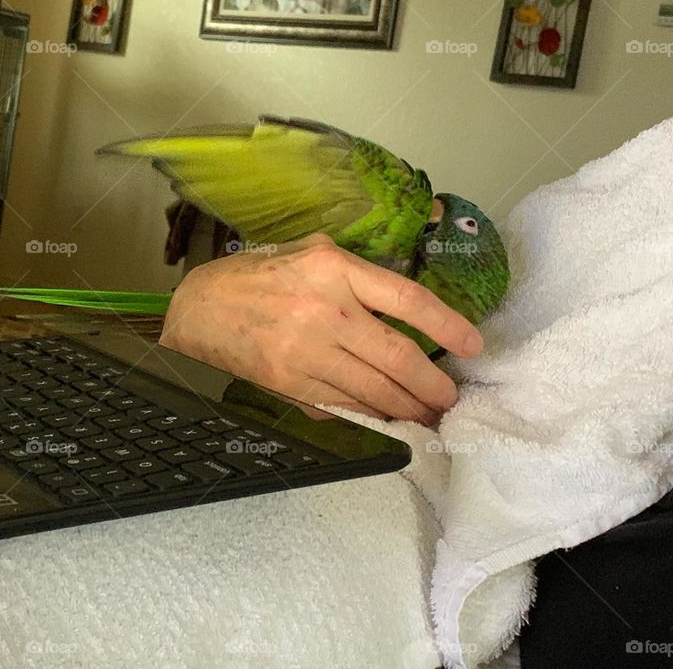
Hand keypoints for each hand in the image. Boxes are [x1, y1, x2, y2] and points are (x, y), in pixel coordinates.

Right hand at [159, 234, 483, 424]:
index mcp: (333, 268)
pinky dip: (370, 417)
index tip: (473, 345)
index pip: (407, 300)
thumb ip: (355, 271)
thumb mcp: (308, 252)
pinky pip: (341, 407)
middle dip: (433, 384)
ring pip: (373, 390)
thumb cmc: (258, 277)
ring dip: (408, 408)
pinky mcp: (288, 385)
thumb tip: (404, 302)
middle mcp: (324, 310)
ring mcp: (305, 352)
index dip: (448, 326)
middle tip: (451, 399)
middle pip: (397, 356)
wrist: (199, 311)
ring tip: (428, 415)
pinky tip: (386, 420)